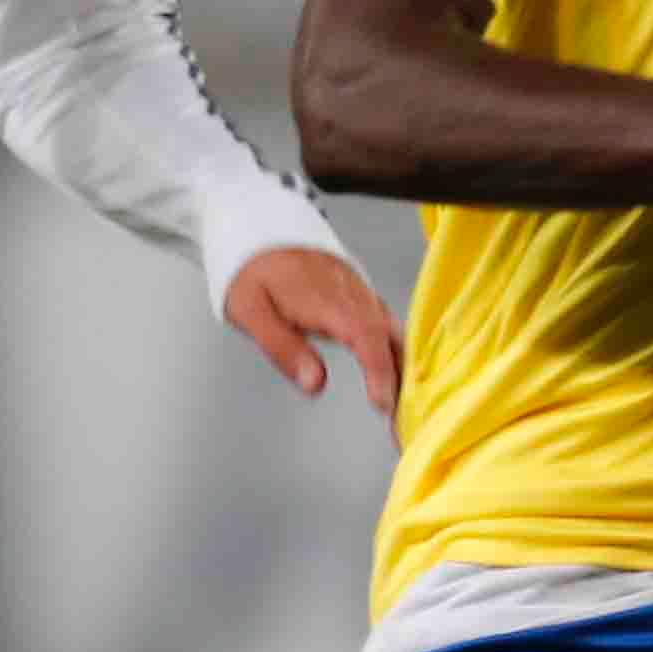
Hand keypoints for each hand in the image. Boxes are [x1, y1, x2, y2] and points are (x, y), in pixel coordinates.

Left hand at [222, 243, 402, 415]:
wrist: (259, 233)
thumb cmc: (252, 273)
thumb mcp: (250, 312)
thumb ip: (283, 349)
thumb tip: (314, 383)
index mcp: (326, 300)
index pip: (365, 337)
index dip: (379, 371)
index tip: (383, 402)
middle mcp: (351, 294)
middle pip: (390, 337)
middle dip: (400, 380)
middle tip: (398, 418)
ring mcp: (359, 292)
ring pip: (394, 329)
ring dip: (402, 367)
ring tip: (399, 404)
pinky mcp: (360, 293)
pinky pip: (388, 322)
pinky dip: (396, 350)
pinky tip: (394, 370)